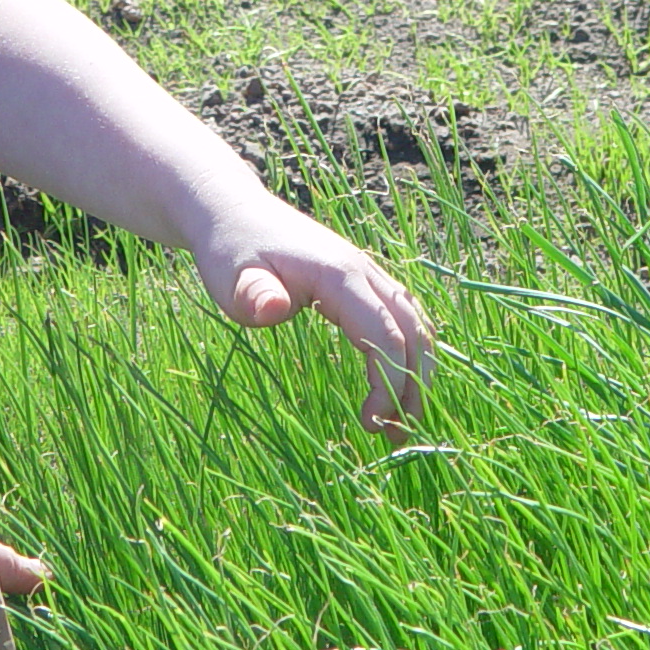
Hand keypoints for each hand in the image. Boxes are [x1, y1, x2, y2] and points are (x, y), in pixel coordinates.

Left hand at [189, 192, 434, 434]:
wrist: (234, 214)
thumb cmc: (231, 251)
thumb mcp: (231, 278)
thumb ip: (253, 295)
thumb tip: (271, 309)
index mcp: (340, 275)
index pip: (384, 335)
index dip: (389, 383)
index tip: (372, 422)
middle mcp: (364, 271)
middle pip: (413, 332)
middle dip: (414, 385)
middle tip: (397, 435)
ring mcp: (367, 273)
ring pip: (415, 323)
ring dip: (417, 370)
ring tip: (401, 420)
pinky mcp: (362, 281)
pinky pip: (402, 316)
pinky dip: (409, 351)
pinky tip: (397, 383)